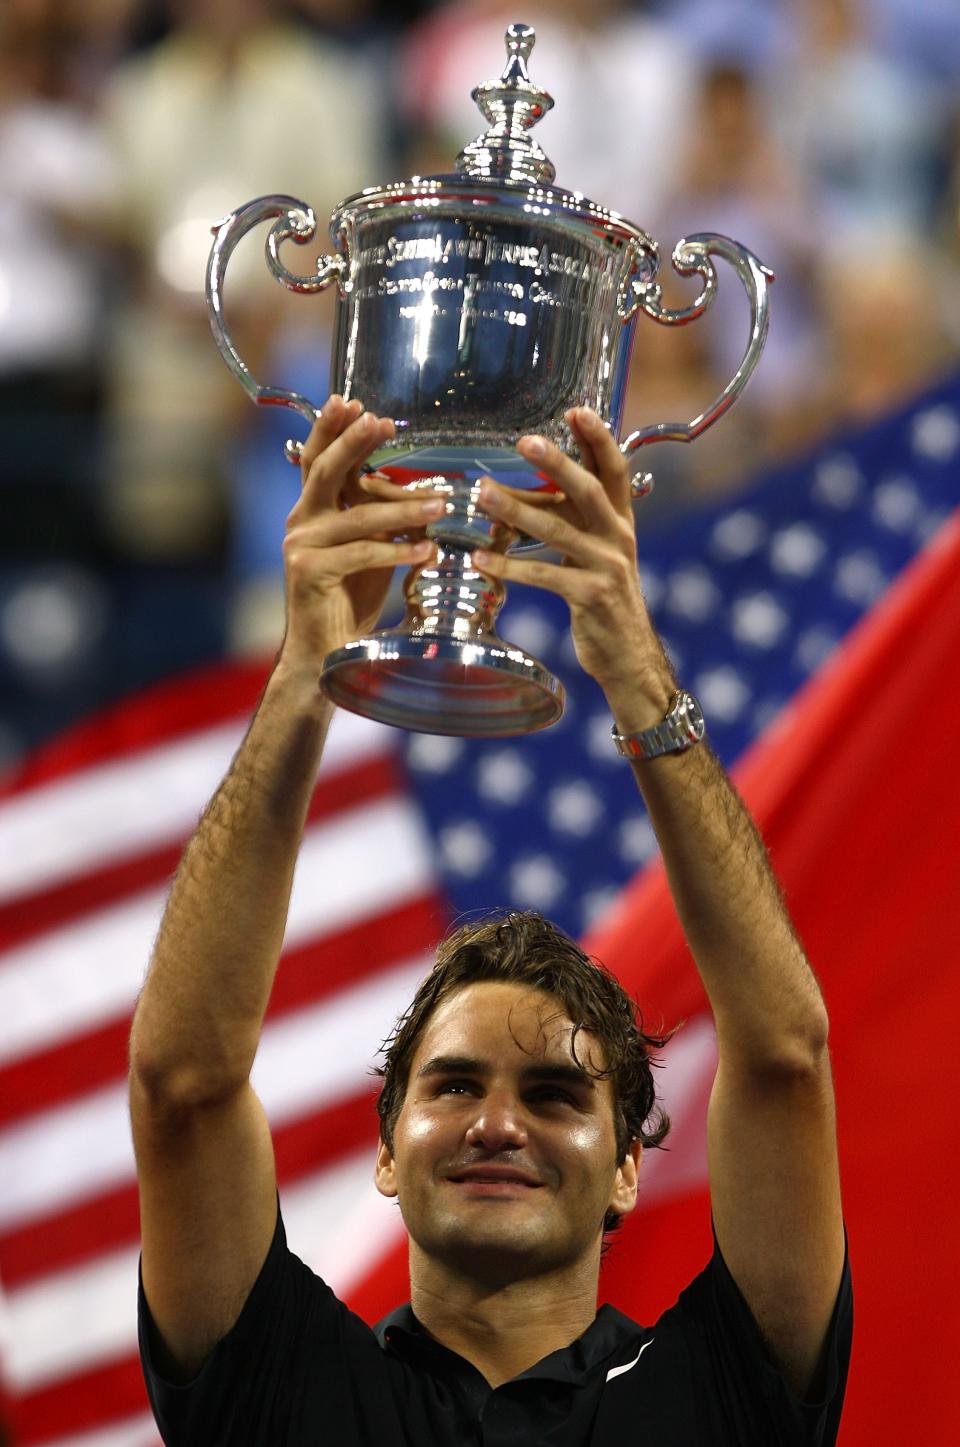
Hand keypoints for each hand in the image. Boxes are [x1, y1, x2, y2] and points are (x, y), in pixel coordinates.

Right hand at [277, 396, 441, 678]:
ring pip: (358, 517)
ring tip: (441, 505)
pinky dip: (397, 552)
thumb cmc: (349, 597)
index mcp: (310, 510)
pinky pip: (361, 554)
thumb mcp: (367, 547)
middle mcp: (299, 522)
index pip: (316, 458)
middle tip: (382, 422)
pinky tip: (426, 552)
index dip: (333, 428)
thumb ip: (377, 516)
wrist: (325, 652)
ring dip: (404, 509)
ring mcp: (300, 547)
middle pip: (326, 471)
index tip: (358, 403)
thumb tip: (418, 490)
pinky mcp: (308, 573)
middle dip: (355, 443)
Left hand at [471, 408, 674, 718]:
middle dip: (558, 463)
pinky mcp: (590, 597)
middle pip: (588, 490)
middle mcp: (618, 536)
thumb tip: (519, 486)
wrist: (628, 654)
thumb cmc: (602, 594)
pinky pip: (544, 577)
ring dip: (516, 511)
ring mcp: (607, 566)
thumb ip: (569, 517)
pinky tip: (480, 559)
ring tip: (482, 495)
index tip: (576, 410)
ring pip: (558, 531)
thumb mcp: (594, 548)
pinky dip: (509, 567)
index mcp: (620, 519)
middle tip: (525, 441)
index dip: (598, 438)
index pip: (615, 468)